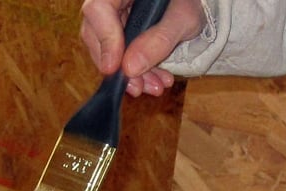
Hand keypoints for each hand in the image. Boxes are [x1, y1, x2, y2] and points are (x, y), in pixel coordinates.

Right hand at [80, 0, 204, 96]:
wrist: (190, 2)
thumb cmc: (188, 1)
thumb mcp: (183, 19)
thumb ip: (159, 40)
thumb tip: (130, 68)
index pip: (98, 9)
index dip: (105, 41)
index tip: (118, 68)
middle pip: (95, 32)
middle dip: (119, 66)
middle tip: (138, 87)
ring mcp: (111, 13)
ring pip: (105, 48)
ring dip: (129, 74)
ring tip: (154, 87)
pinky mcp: (117, 30)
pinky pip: (117, 53)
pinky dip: (136, 70)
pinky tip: (154, 80)